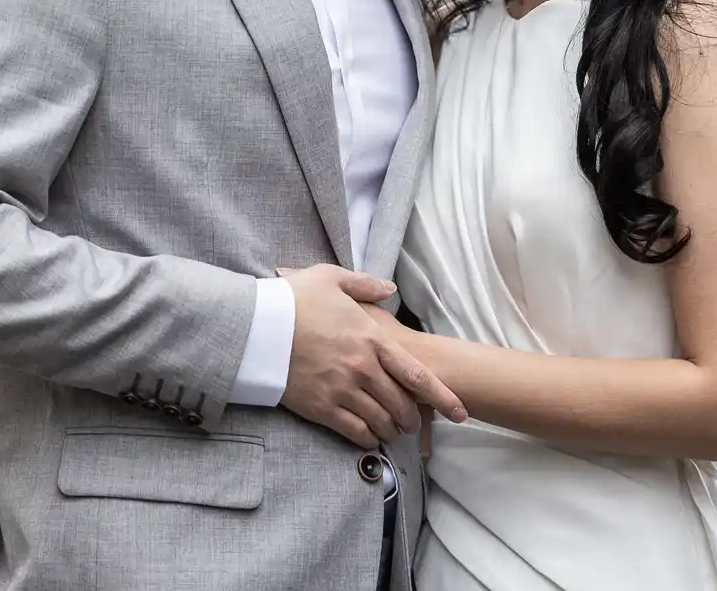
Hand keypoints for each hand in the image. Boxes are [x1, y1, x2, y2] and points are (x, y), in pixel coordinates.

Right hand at [277, 265, 467, 448]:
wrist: (256, 326)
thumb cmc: (293, 299)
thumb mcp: (331, 278)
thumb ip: (365, 284)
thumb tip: (389, 289)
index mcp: (371, 338)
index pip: (417, 374)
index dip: (443, 397)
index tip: (460, 413)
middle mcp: (362, 368)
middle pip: (402, 403)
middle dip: (413, 417)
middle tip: (415, 423)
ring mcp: (342, 390)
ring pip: (381, 420)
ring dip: (392, 429)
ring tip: (393, 430)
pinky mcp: (321, 408)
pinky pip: (354, 432)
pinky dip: (368, 438)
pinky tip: (369, 438)